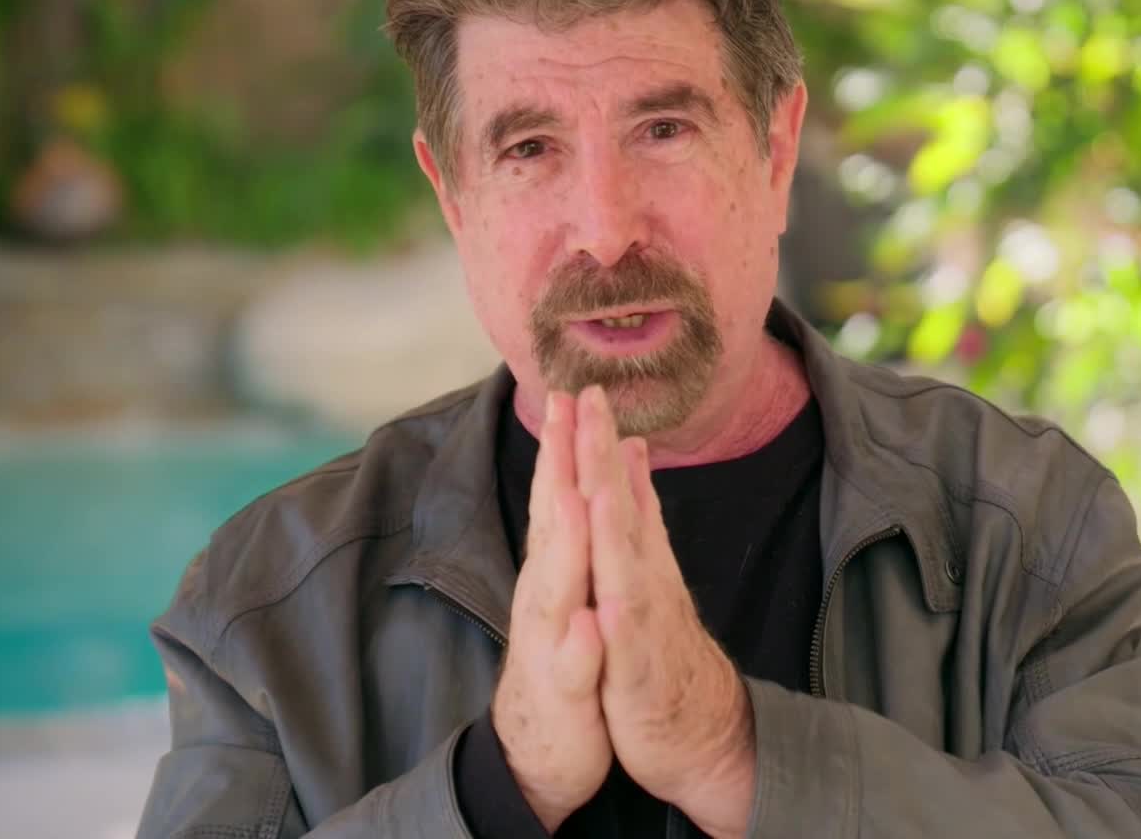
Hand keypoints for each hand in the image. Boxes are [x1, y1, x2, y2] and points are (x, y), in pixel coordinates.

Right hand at [491, 390, 611, 831]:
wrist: (540, 750)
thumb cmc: (564, 661)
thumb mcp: (577, 590)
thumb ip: (586, 534)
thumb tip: (601, 470)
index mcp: (557, 570)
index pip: (562, 497)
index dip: (566, 446)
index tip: (575, 389)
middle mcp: (547, 596)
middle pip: (552, 524)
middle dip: (559, 469)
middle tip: (566, 409)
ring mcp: (551, 645)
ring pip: (557, 589)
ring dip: (565, 544)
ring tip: (576, 496)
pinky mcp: (563, 695)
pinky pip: (573, 669)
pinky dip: (579, 646)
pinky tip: (588, 626)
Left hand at [575, 386, 757, 838]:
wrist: (700, 728)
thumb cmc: (661, 645)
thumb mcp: (646, 570)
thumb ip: (639, 511)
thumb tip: (628, 449)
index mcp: (632, 558)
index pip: (609, 491)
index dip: (594, 442)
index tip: (583, 387)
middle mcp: (639, 580)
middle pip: (615, 511)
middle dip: (598, 457)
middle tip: (590, 399)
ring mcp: (643, 624)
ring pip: (624, 566)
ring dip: (611, 523)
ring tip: (595, 477)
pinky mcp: (640, 672)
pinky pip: (630, 640)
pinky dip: (620, 615)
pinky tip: (611, 595)